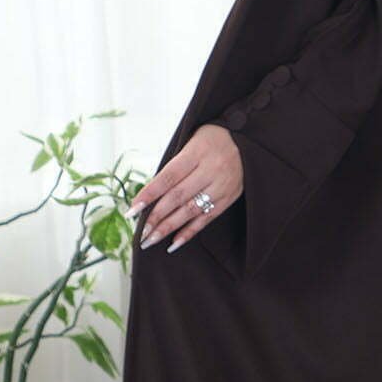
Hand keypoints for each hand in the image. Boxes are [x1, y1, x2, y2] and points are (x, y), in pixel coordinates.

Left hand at [129, 124, 243, 253]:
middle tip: (140, 233)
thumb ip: (175, 165)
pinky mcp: (229, 197)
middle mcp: (210, 170)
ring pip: (191, 210)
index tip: (132, 210)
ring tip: (151, 240)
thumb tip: (150, 194)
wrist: (248, 139)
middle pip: (178, 197)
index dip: (148, 195)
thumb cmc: (213, 138)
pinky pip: (207, 218)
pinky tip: (174, 243)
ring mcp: (221, 185)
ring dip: (169, 227)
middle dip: (156, 217)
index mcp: (197, 152)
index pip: (168, 177)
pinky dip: (189, 232)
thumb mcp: (192, 141)